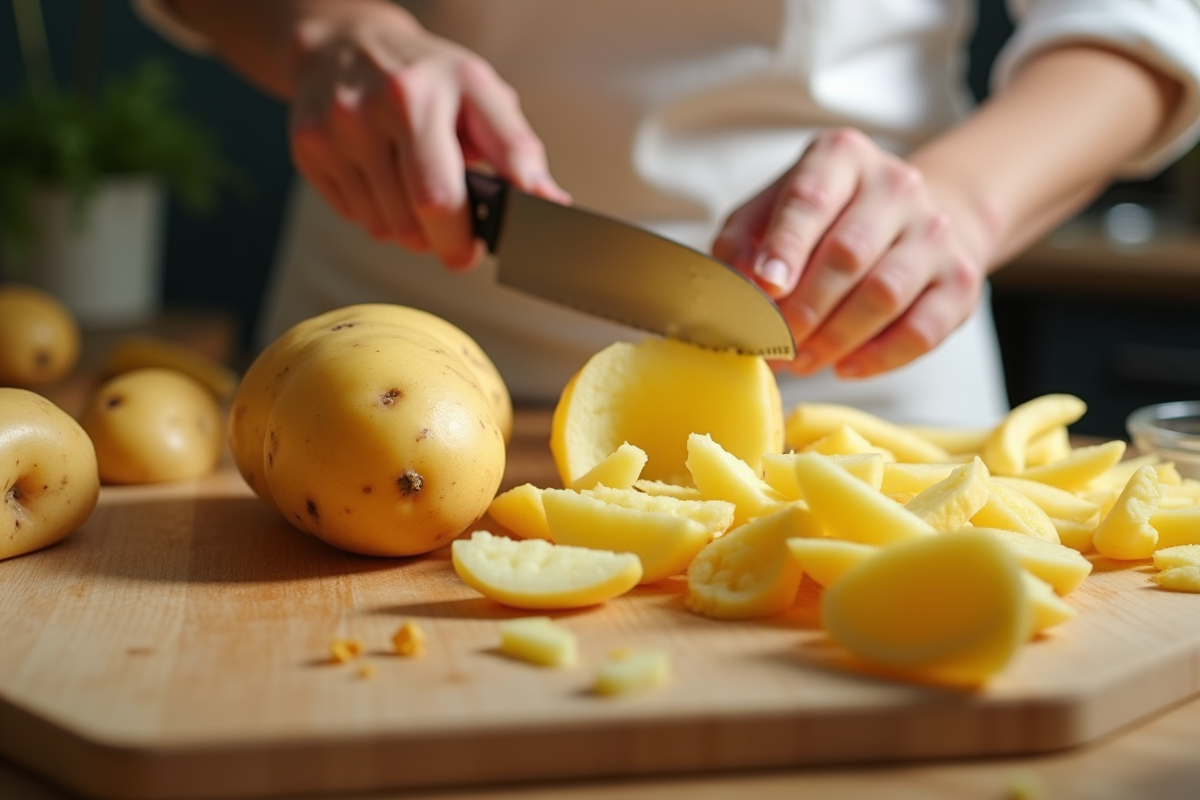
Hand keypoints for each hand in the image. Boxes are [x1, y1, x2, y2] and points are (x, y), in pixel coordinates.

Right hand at [286, 3, 567, 267]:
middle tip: (452, 229)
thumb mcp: (479, 94)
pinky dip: (379, 214)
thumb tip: (549, 202)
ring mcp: (332, 132)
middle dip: (441, 239)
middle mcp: (369, 110)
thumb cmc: (426, 75)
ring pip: (384, 228)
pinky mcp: (307, 150)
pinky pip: (355, 218)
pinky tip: (385, 180)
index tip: (471, 251)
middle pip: (411, 221)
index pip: (439, 195)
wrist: (345, 42)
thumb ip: (516, 150)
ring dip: (411, 228)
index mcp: (419, 94)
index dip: (460, 239)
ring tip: (417, 189)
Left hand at [713, 128, 987, 378]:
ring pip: (884, 296)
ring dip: (835, 339)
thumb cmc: (824, 219)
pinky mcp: (960, 279)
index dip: (785, 247)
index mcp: (841, 157)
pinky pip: (922, 330)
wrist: (910, 219)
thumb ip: (742, 243)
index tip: (766, 285)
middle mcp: (896, 186)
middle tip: (774, 344)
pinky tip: (846, 366)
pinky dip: (879, 358)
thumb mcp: (770, 211)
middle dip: (803, 309)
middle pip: (847, 255)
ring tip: (802, 360)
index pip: (811, 199)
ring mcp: (935, 231)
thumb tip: (738, 286)